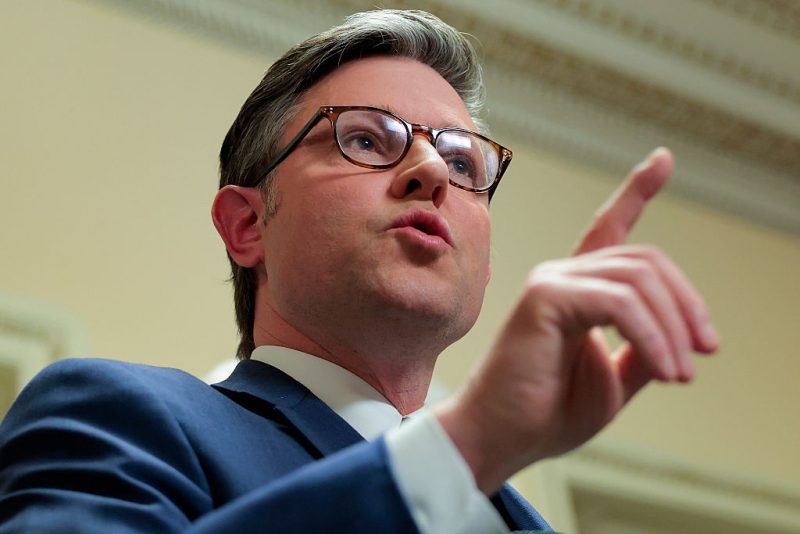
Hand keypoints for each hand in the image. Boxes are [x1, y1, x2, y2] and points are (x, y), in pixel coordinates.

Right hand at [435, 147, 718, 493]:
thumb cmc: (548, 411)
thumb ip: (643, 350)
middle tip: (703, 354)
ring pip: (639, 280)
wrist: (503, 438)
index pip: (610, 227)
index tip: (661, 159)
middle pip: (648, 262)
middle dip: (688, 305)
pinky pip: (619, 304)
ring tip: (681, 374)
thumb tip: (681, 337)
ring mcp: (552, 281)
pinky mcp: (544, 297)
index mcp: (578, 289)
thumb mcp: (614, 379)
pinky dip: (652, 337)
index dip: (637, 191)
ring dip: (674, 330)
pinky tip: (664, 369)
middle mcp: (563, 274)